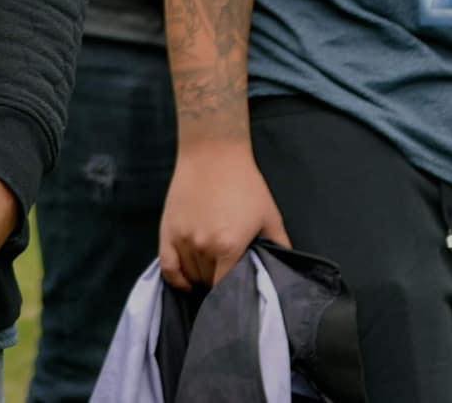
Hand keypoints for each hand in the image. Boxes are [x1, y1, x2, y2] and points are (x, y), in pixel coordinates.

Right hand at [159, 140, 288, 289]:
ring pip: (190, 276)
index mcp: (229, 247)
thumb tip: (284, 274)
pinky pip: (168, 267)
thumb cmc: (245, 184)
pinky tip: (186, 280)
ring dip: (201, 279)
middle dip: (220, 285)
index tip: (240, 297)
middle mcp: (202, 247)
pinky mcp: (167, 230)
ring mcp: (182, 239)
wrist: (213, 153)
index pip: (227, 290)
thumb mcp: (270, 216)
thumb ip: (280, 248)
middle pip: (209, 283)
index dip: (234, 297)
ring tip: (212, 273)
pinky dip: (176, 279)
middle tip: (229, 278)